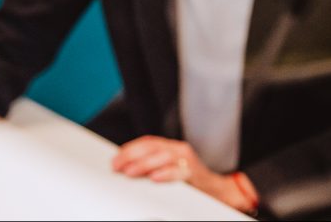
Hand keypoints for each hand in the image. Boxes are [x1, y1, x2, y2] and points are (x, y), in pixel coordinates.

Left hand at [111, 136, 254, 211]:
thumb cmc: (188, 180)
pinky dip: (166, 173)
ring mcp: (187, 160)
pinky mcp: (193, 172)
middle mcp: (178, 149)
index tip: (115, 160)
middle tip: (118, 166)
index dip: (129, 149)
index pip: (147, 142)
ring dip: (144, 164)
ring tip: (130, 172)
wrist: (215, 189)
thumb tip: (125, 168)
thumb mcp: (170, 167)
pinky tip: (155, 177)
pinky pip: (179, 171)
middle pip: (152, 147)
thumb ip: (152, 164)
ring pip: (163, 156)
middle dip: (132, 156)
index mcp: (170, 147)